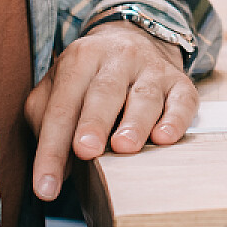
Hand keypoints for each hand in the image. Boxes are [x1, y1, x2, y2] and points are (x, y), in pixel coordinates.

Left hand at [26, 20, 196, 201]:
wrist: (132, 38)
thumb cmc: (90, 77)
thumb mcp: (58, 86)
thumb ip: (46, 121)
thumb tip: (53, 167)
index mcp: (80, 59)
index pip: (62, 107)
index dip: (51, 149)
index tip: (45, 188)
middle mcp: (117, 59)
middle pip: (104, 92)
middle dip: (94, 123)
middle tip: (85, 151)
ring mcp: (151, 69)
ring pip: (144, 96)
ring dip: (134, 123)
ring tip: (124, 146)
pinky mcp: (180, 82)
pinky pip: (181, 100)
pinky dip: (174, 120)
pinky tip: (164, 137)